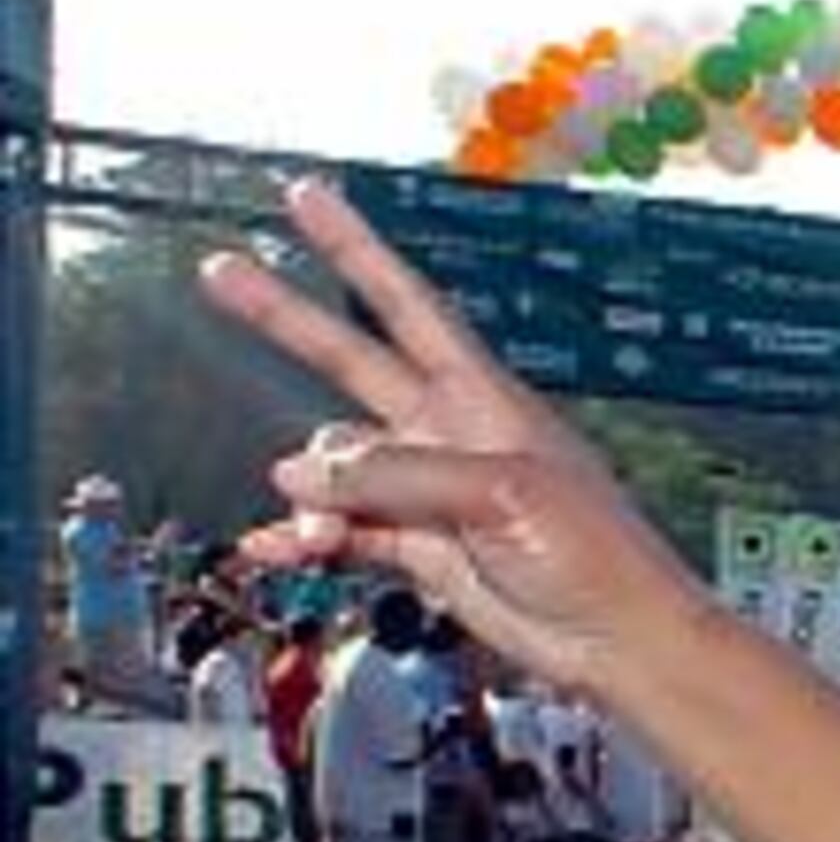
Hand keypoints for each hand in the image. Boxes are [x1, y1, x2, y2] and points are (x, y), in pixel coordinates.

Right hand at [198, 179, 715, 697]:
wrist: (618, 643)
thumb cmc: (596, 557)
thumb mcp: (502, 492)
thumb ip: (398, 472)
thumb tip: (306, 472)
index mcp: (481, 400)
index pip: (407, 305)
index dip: (356, 250)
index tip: (309, 198)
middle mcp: (449, 435)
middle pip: (350, 361)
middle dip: (284, 318)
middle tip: (219, 272)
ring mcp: (430, 494)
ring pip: (336, 468)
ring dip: (312, 493)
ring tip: (314, 527)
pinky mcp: (422, 551)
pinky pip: (343, 532)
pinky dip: (306, 539)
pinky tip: (275, 547)